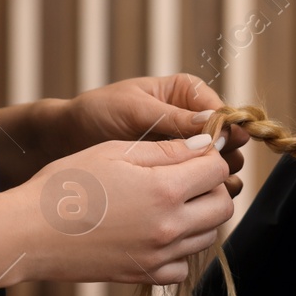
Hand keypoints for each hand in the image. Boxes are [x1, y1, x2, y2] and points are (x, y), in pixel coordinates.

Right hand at [9, 135, 234, 284]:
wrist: (28, 233)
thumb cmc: (65, 186)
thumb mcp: (115, 152)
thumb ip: (166, 149)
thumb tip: (205, 145)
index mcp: (164, 190)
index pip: (217, 170)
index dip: (208, 155)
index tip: (191, 152)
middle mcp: (169, 227)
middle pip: (222, 205)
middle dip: (211, 186)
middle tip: (184, 175)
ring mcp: (158, 256)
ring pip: (207, 235)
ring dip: (198, 215)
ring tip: (167, 201)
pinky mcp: (144, 275)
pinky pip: (182, 265)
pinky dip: (179, 249)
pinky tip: (156, 231)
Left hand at [66, 73, 250, 192]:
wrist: (67, 140)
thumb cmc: (97, 113)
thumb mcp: (133, 109)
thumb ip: (171, 118)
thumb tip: (211, 124)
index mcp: (186, 94)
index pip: (221, 111)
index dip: (225, 129)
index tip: (220, 145)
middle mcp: (193, 121)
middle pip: (228, 142)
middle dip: (222, 156)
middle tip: (210, 170)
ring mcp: (186, 151)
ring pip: (220, 167)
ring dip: (216, 178)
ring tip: (203, 188)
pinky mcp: (177, 175)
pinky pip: (202, 186)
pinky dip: (203, 194)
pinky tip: (193, 201)